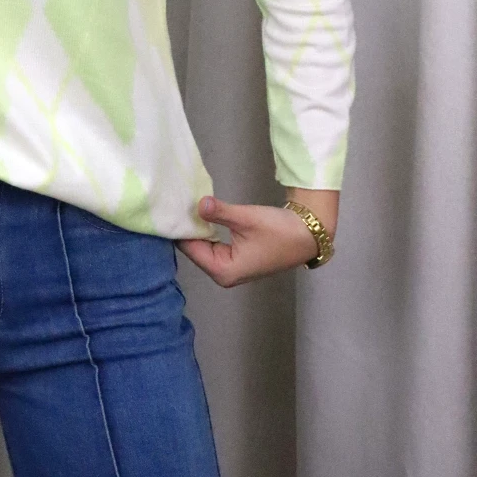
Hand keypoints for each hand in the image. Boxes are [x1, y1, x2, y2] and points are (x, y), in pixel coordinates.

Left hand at [175, 195, 322, 286]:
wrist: (307, 235)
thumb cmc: (278, 230)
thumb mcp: (246, 219)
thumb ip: (220, 212)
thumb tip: (198, 204)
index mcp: (222, 271)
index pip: (190, 248)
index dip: (180, 228)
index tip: (170, 207)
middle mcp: (222, 274)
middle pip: (194, 249)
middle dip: (187, 227)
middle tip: (174, 202)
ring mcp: (229, 268)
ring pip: (202, 246)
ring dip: (197, 228)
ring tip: (183, 205)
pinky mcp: (235, 259)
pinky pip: (212, 244)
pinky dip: (207, 230)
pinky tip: (200, 214)